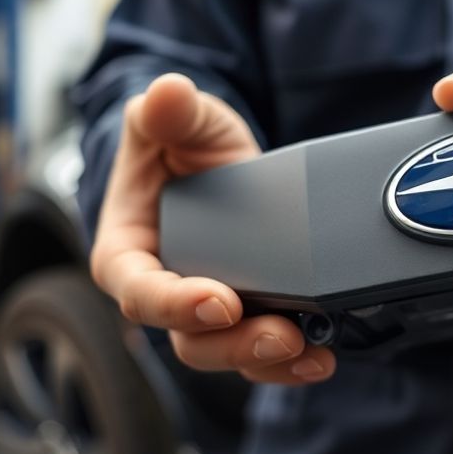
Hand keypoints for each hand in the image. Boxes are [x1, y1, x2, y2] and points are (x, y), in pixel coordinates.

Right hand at [90, 73, 335, 383]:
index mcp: (128, 252)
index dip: (174, 303)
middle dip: (233, 344)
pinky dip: (292, 361)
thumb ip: (168, 111)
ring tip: (312, 354)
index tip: (220, 302)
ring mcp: (206, 311)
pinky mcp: (246, 316)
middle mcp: (164, 292)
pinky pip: (261, 352)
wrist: (220, 162)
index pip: (138, 290)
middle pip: (189, 338)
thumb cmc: (183, 142)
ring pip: (228, 353)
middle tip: (279, 335)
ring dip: (268, 361)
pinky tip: (324, 355)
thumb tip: (165, 92)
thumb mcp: (180, 120)